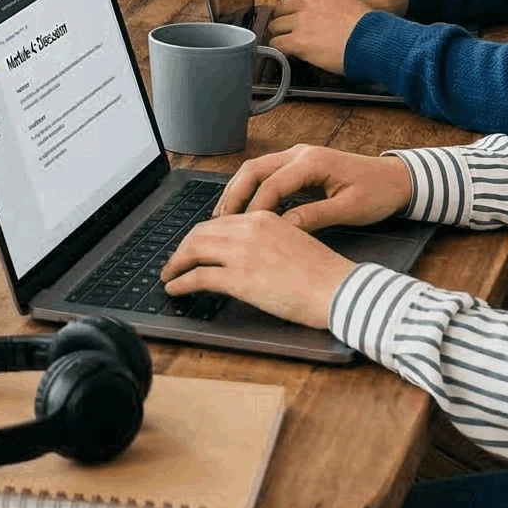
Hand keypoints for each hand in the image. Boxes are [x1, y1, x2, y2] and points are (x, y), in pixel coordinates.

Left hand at [161, 209, 353, 328]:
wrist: (339, 289)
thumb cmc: (324, 273)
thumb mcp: (293, 241)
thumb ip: (267, 240)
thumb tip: (249, 254)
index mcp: (263, 218)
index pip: (220, 222)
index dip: (200, 237)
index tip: (193, 248)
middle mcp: (249, 229)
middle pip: (200, 233)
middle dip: (182, 249)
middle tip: (174, 262)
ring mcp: (242, 253)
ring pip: (193, 251)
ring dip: (176, 264)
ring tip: (169, 276)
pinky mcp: (239, 278)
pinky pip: (198, 277)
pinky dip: (181, 283)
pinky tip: (175, 289)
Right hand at [217, 143, 413, 228]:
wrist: (398, 179)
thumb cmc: (378, 193)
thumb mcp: (350, 209)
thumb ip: (315, 216)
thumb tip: (284, 227)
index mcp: (312, 161)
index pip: (271, 183)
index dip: (254, 208)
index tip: (242, 231)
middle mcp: (299, 153)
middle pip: (253, 170)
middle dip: (233, 195)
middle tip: (218, 222)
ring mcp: (298, 157)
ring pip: (256, 170)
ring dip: (238, 191)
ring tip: (223, 218)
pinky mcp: (299, 166)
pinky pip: (266, 175)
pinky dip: (251, 191)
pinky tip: (245, 211)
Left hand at [265, 0, 381, 72]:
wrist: (373, 41)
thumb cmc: (368, 25)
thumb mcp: (350, 0)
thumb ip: (331, 0)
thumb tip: (323, 12)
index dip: (295, 6)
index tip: (298, 15)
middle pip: (281, 8)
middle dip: (285, 19)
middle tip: (291, 30)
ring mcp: (300, 19)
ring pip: (275, 25)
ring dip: (281, 34)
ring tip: (290, 43)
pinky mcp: (298, 40)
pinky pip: (276, 43)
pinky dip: (280, 49)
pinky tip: (288, 52)